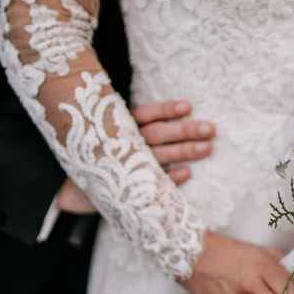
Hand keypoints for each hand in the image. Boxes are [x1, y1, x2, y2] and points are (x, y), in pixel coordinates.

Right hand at [56, 99, 216, 213]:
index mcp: (122, 126)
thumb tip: (185, 110)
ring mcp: (127, 165)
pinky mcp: (130, 185)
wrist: (82, 186)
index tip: (188, 107)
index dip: (166, 110)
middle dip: (184, 131)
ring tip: (208, 147)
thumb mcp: (122, 131)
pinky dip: (170, 178)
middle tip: (211, 129)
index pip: (145, 115)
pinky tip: (188, 173)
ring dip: (184, 151)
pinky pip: (152, 182)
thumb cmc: (113, 150)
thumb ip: (146, 122)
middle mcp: (125, 143)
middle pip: (156, 134)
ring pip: (158, 156)